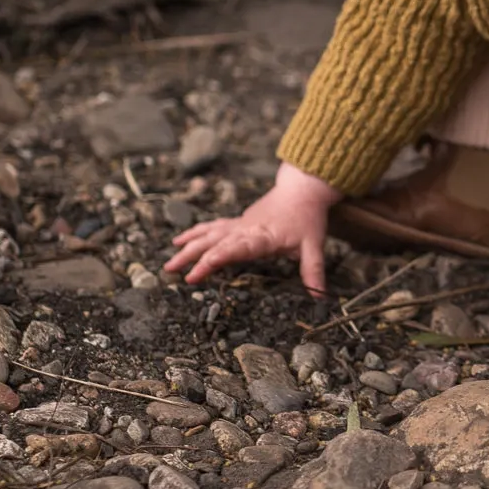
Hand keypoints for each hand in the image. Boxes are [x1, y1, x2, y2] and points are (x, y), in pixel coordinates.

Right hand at [163, 161, 338, 296]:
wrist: (302, 190)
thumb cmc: (308, 218)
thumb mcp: (314, 245)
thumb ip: (313, 271)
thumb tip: (319, 298)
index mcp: (262, 236)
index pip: (235, 249)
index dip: (216, 259)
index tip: (198, 271)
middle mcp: (245, 229)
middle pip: (215, 242)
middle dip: (192, 257)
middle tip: (173, 271)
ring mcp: (239, 224)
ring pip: (208, 235)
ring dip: (187, 248)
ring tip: (168, 264)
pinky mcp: (237, 222)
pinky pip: (212, 228)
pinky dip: (194, 234)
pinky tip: (179, 241)